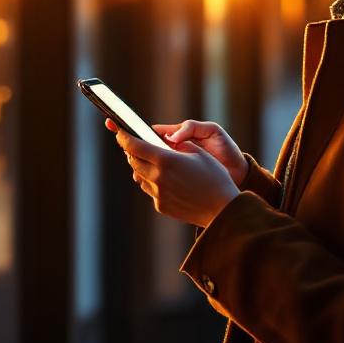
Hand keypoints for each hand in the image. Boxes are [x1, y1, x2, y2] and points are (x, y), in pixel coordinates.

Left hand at [104, 118, 240, 228]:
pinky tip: (166, 180)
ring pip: (140, 176)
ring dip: (142, 167)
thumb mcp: (198, 152)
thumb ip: (175, 144)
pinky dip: (154, 182)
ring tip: (153, 162)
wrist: (223, 210)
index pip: (134, 146)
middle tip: (136, 145)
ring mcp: (158, 194)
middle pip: (133, 161)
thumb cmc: (215, 177)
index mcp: (166, 160)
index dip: (124, 137)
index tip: (120, 132)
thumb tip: (160, 140)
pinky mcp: (161, 206)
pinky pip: (151, 190)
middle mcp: (158, 177)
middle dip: (132, 151)